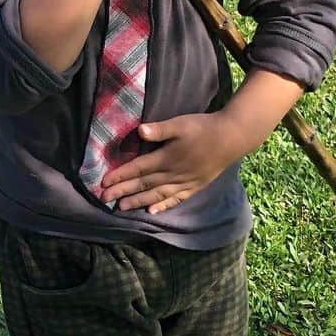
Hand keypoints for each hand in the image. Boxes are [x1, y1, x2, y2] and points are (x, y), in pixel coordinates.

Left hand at [100, 113, 247, 213]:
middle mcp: (173, 174)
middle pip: (143, 185)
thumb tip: (139, 131)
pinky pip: (176, 199)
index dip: (120, 176)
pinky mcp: (195, 186)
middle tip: (103, 199)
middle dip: (123, 191)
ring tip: (121, 207)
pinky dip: (163, 206)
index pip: (138, 169)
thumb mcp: (180, 124)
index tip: (103, 183)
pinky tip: (152, 212)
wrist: (232, 138)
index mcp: (167, 158)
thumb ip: (159, 129)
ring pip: (157, 195)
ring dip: (138, 201)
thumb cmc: (203, 128)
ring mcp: (184, 182)